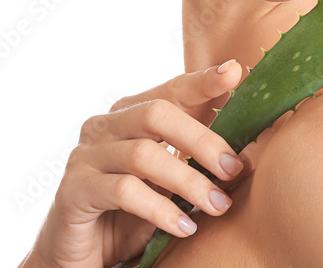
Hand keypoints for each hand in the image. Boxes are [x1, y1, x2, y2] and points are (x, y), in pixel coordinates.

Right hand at [19, 60, 248, 267]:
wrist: (82, 255)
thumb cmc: (131, 213)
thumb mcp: (169, 182)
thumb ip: (197, 162)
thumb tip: (248, 156)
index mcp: (128, 114)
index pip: (170, 90)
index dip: (202, 81)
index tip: (235, 73)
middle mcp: (103, 126)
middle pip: (158, 115)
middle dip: (202, 140)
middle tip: (233, 168)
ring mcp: (84, 156)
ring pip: (144, 155)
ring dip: (188, 181)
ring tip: (218, 205)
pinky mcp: (73, 190)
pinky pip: (124, 191)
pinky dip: (161, 209)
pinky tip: (185, 227)